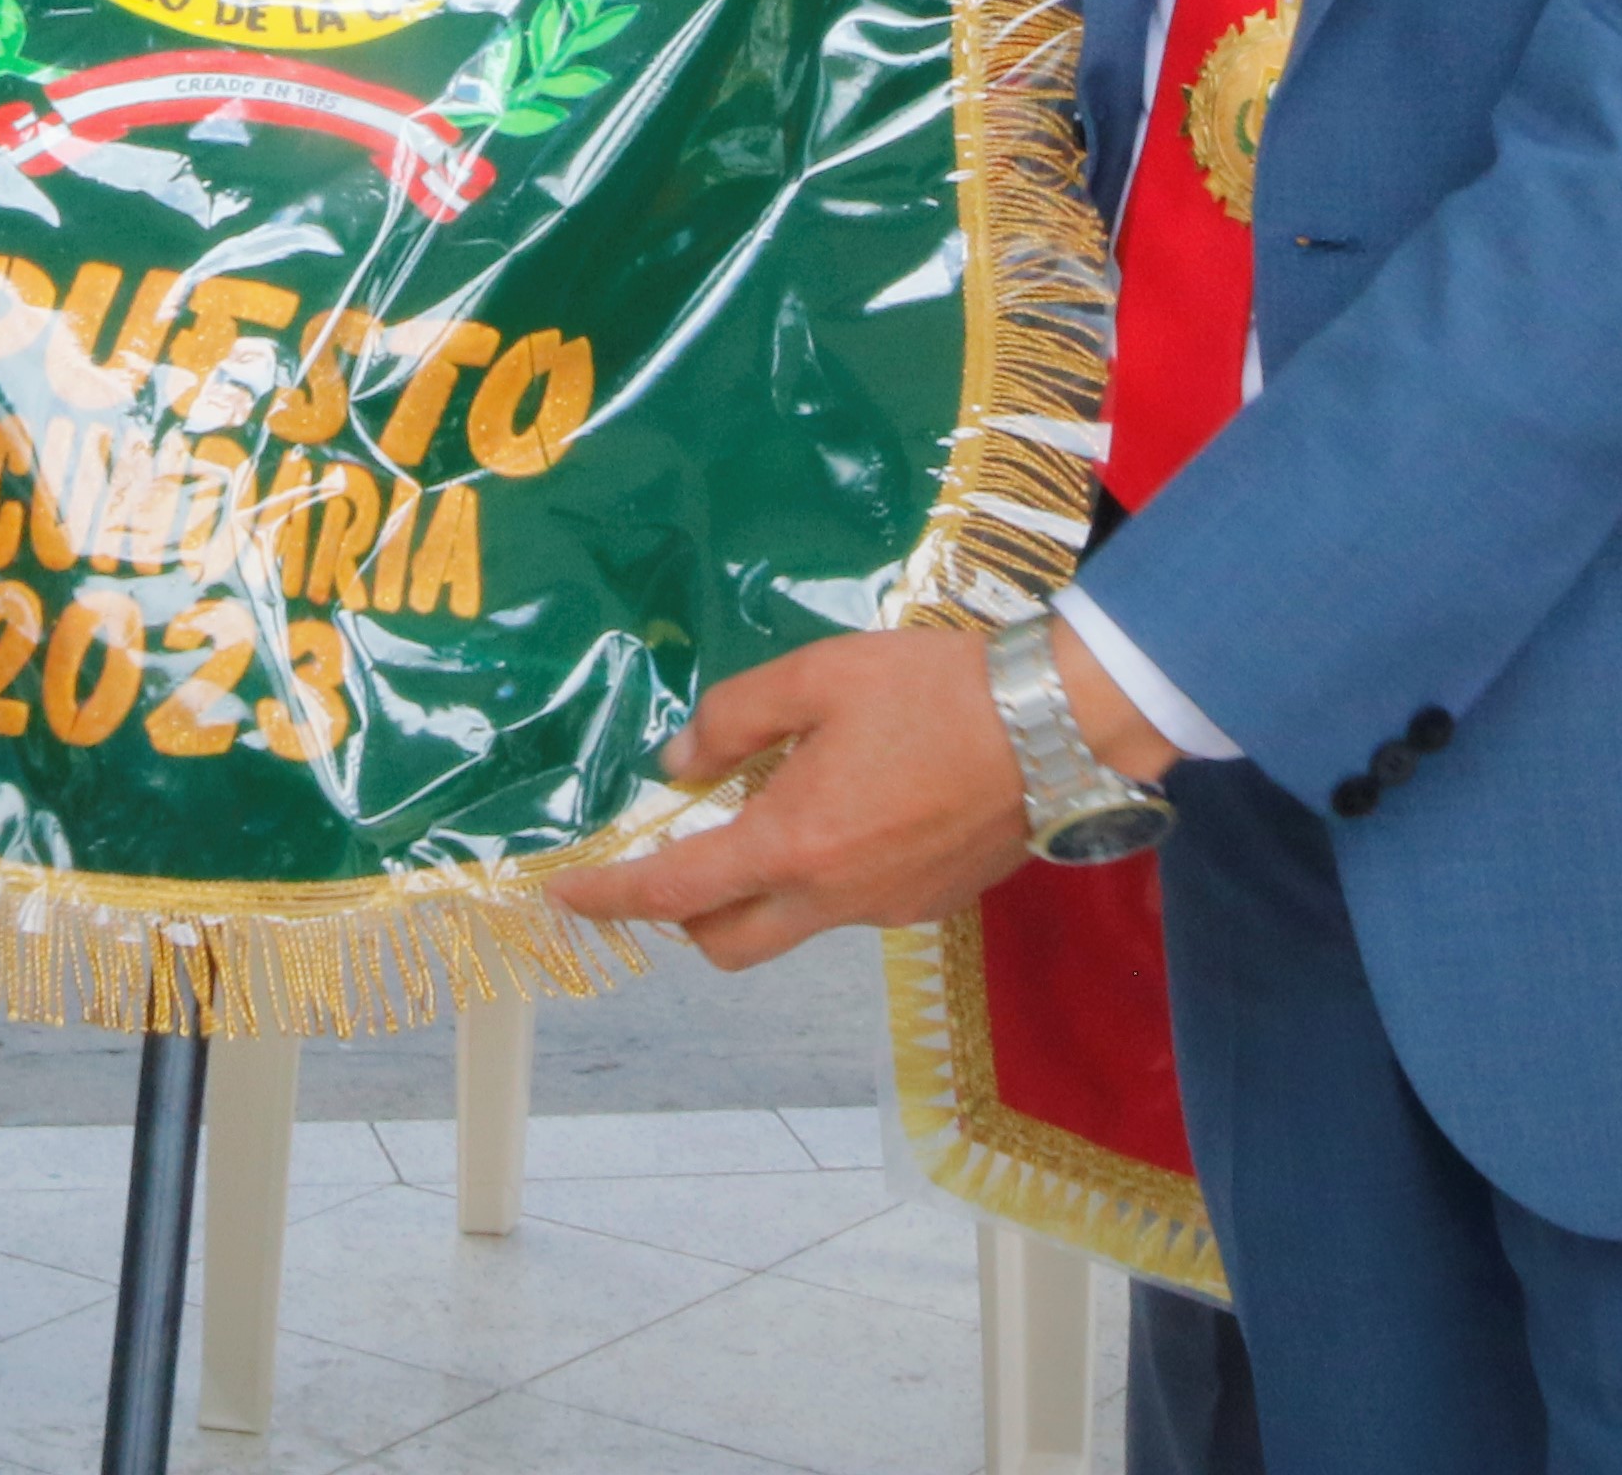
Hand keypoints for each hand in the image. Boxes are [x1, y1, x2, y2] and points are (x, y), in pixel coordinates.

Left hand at [542, 624, 1175, 970]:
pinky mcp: (929, 906)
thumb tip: (681, 761)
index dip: (610, 897)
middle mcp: (834, 897)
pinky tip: (855, 809)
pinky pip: (851, 906)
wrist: (1055, 724)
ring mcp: (886, 911)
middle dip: (684, 915)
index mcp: (795, 842)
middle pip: (728, 942)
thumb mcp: (819, 678)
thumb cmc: (935, 691)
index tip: (566, 893)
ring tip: (782, 806)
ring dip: (764, 887)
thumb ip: (735, 719)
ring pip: (794, 923)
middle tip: (674, 858)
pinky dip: (826, 874)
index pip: (676, 892)